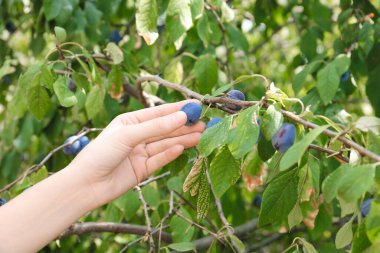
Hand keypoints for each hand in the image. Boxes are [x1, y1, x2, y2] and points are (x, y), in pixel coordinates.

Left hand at [70, 100, 204, 207]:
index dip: (177, 109)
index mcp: (131, 121)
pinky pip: (160, 159)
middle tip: (204, 122)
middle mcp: (137, 135)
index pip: (158, 113)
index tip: (196, 106)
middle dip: (184, 125)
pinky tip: (183, 147)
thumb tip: (182, 116)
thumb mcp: (128, 135)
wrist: (86, 185)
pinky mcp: (143, 169)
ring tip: (201, 135)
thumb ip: (156, 127)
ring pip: (165, 143)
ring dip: (182, 139)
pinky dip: (171, 153)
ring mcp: (141, 153)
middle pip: (165, 129)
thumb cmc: (101, 153)